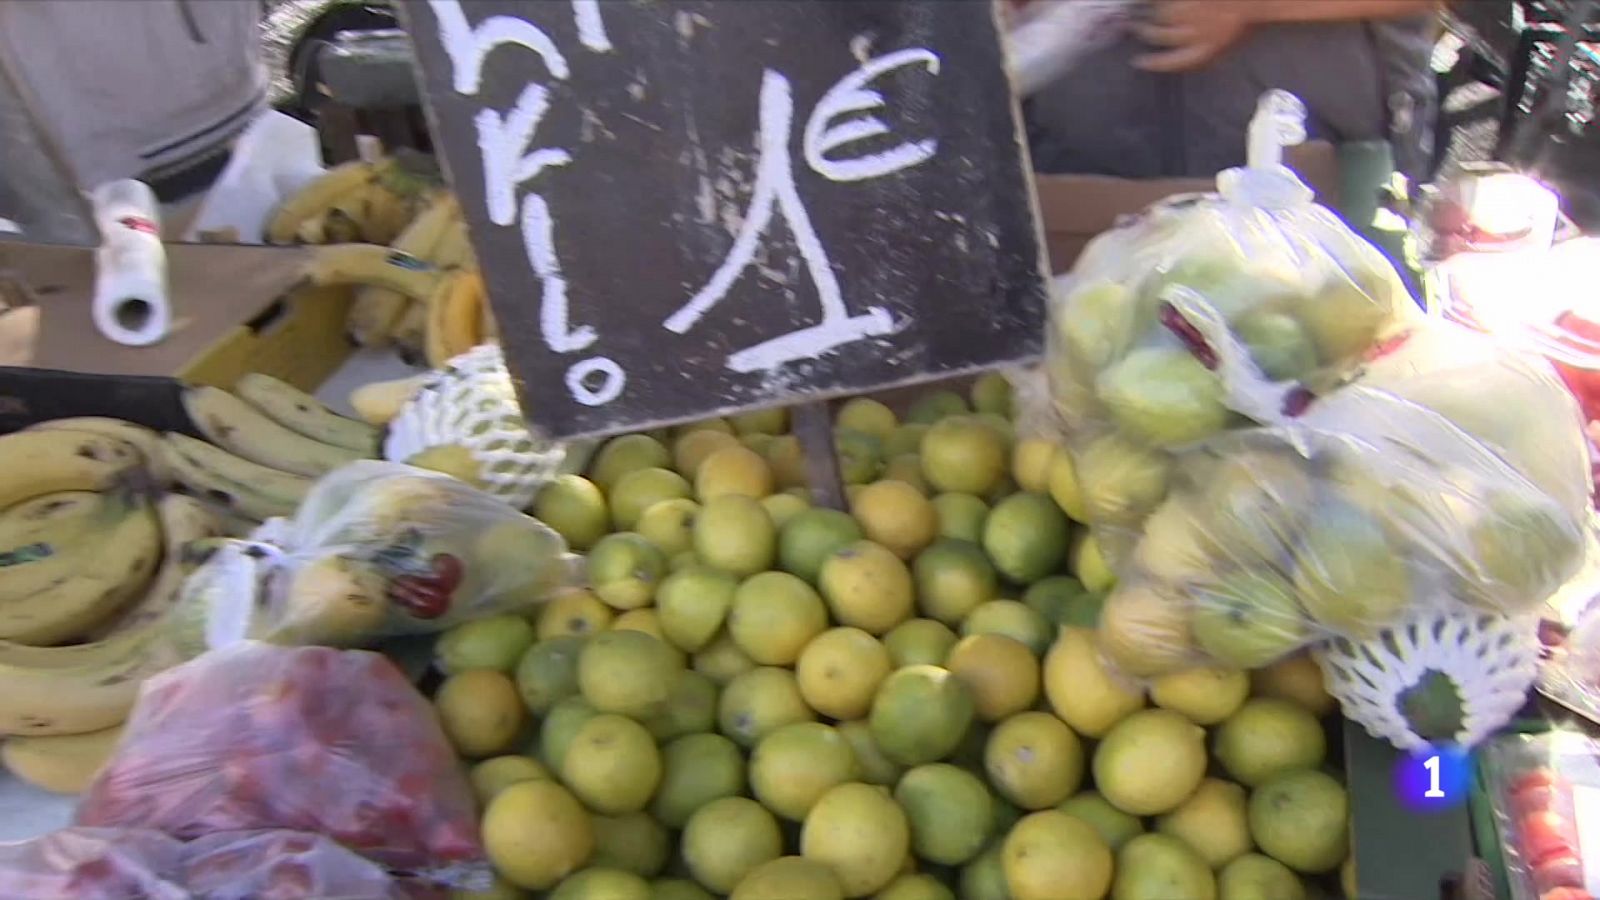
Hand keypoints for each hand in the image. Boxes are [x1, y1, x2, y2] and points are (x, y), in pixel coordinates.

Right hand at [1133, 0, 1256, 72]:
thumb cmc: (1248, 19)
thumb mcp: (1228, 42)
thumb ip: (1204, 49)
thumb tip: (1182, 53)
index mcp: (1205, 49)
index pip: (1172, 62)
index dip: (1154, 63)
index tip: (1139, 61)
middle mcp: (1193, 32)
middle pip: (1159, 36)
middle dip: (1145, 32)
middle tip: (1136, 28)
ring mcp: (1189, 11)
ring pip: (1160, 15)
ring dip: (1149, 13)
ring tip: (1142, 11)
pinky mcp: (1187, 0)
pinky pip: (1165, 1)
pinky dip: (1159, 2)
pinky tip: (1153, 2)